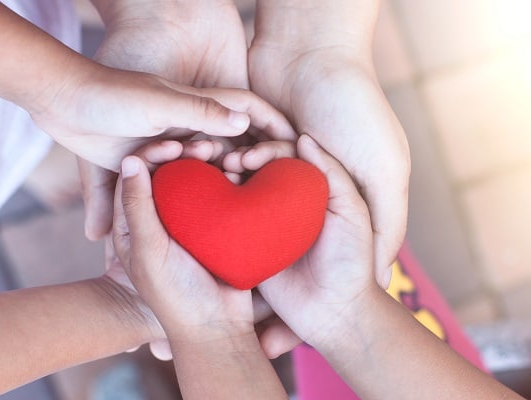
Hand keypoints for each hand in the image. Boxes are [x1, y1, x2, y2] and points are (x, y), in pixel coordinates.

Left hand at [80, 0, 295, 238]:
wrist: (64, 102)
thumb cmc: (111, 94)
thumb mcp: (158, 102)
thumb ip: (200, 112)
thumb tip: (246, 122)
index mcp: (197, 104)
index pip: (248, 109)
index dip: (275, 124)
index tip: (297, 145)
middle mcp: (189, 123)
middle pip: (233, 141)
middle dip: (253, 161)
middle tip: (266, 190)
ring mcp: (170, 143)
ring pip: (208, 165)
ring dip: (221, 182)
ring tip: (237, 208)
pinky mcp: (150, 162)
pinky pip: (180, 179)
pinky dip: (192, 192)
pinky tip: (204, 216)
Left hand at [111, 150, 254, 342]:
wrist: (216, 329)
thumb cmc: (175, 295)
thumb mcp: (148, 250)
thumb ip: (138, 206)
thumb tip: (132, 160)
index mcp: (133, 225)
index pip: (134, 179)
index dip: (151, 156)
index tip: (172, 144)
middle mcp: (160, 221)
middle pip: (166, 177)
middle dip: (183, 156)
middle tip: (205, 145)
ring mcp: (189, 225)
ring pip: (194, 184)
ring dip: (208, 166)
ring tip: (224, 155)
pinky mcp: (216, 230)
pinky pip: (218, 199)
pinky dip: (227, 183)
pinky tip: (239, 173)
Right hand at [224, 136, 376, 350]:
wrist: (335, 312)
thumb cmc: (351, 260)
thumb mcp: (352, 212)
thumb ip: (332, 175)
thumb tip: (304, 139)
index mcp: (310, 191)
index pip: (286, 158)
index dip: (268, 151)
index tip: (251, 156)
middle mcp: (286, 204)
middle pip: (260, 170)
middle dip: (243, 160)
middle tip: (229, 163)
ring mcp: (266, 225)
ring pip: (243, 192)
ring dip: (228, 180)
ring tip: (218, 176)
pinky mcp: (249, 248)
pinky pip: (232, 224)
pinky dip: (220, 209)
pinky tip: (209, 200)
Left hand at [249, 2, 409, 285]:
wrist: (313, 46)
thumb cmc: (354, 106)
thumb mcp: (384, 167)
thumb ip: (389, 217)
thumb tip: (385, 278)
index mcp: (353, 188)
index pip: (332, 238)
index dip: (313, 260)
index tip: (291, 281)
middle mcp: (324, 175)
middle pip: (295, 216)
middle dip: (270, 223)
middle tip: (245, 236)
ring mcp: (296, 156)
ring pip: (268, 189)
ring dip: (247, 189)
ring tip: (226, 187)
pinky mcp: (270, 136)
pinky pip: (251, 160)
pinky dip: (240, 161)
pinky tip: (225, 163)